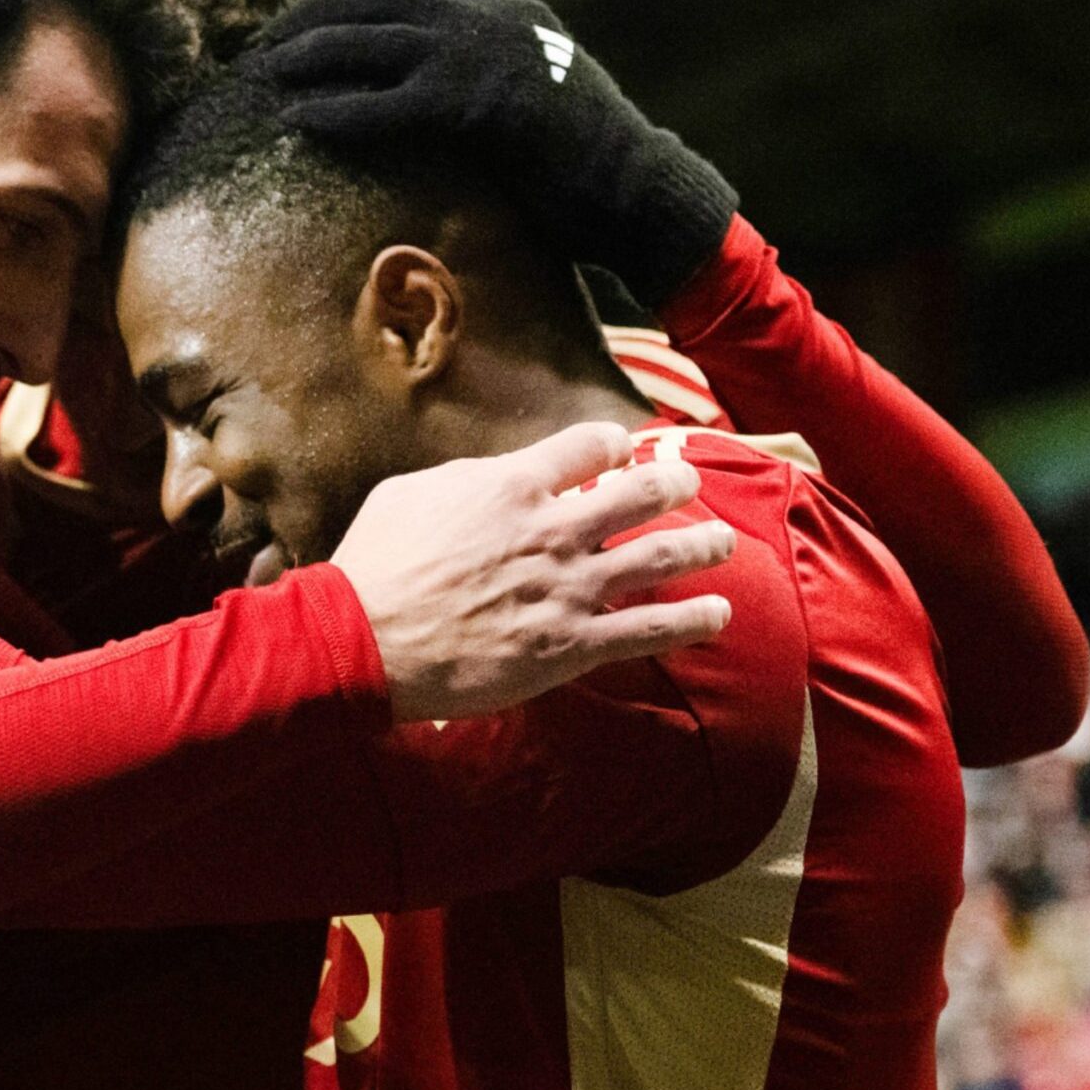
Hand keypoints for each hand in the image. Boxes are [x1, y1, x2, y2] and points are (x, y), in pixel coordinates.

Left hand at [242, 0, 734, 302]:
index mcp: (505, 16)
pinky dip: (340, 111)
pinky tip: (298, 122)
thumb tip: (416, 98)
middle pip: (379, 3)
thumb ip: (476, 88)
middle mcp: (494, 21)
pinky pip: (392, 104)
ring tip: (262, 72)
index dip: (345, 4)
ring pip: (377, 43)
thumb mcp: (527, 105)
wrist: (642, 195)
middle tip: (261, 42)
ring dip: (312, 55)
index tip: (298, 22)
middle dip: (313, 17)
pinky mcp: (485, 107)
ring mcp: (491, 58)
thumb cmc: (584, 169)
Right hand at [329, 421, 734, 721]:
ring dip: (703, 546)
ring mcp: (570, 588)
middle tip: (690, 485)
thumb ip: (465, 480)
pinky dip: (692, 621)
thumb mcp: (411, 494)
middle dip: (676, 485)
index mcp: (513, 485)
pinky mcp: (574, 644)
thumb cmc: (376, 566)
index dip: (614, 445)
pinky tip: (718, 614)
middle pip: (643, 494)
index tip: (623, 452)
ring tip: (724, 542)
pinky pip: (651, 629)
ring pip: (661, 557)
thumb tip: (491, 478)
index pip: (589, 447)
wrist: (365, 640)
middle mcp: (554, 530)